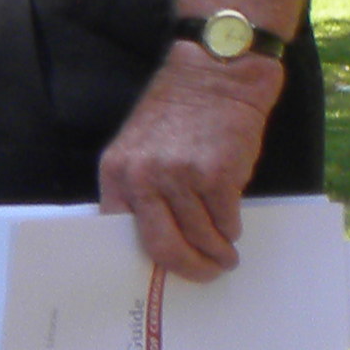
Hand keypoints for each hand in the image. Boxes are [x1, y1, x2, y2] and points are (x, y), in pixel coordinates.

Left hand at [97, 46, 279, 278]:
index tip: (158, 274)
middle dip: (187, 268)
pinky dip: (231, 231)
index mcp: (117, 172)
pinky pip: (226, 222)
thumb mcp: (140, 147)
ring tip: (226, 257)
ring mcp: (180, 177)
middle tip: (204, 274)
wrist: (216, 75)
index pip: (118, 231)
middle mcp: (144, 177)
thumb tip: (155, 238)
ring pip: (199, 237)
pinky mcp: (217, 175)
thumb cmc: (180, 113)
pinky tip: (232, 229)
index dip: (141, 258)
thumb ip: (140, 188)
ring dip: (216, 253)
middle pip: (161, 246)